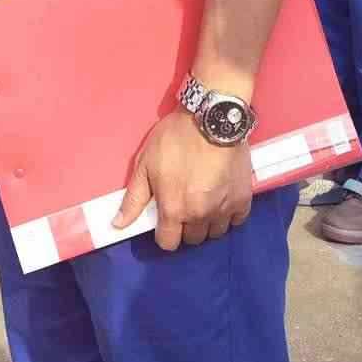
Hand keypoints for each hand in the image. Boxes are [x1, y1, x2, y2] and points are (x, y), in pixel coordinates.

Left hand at [112, 109, 253, 250]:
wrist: (212, 118)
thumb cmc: (176, 138)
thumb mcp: (146, 163)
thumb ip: (134, 198)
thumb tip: (118, 224)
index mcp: (174, 209)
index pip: (168, 243)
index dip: (165, 233)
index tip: (166, 220)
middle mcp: (200, 215)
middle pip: (193, 239)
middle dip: (186, 227)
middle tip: (185, 205)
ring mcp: (224, 208)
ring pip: (216, 232)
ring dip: (208, 222)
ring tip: (204, 202)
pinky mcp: (243, 198)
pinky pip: (237, 220)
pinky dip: (230, 214)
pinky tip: (222, 198)